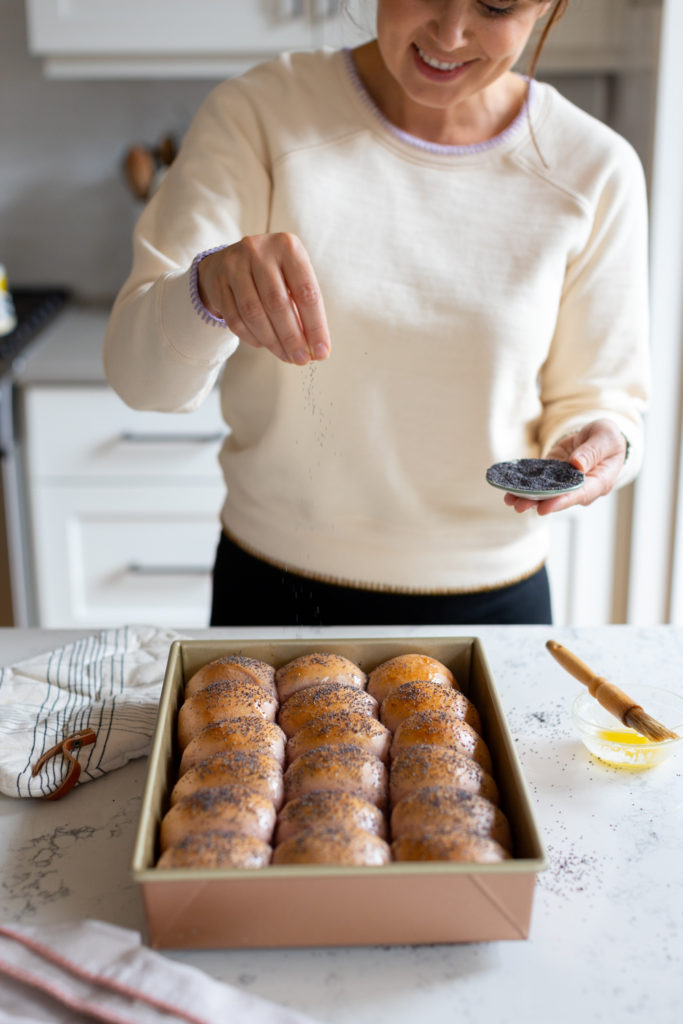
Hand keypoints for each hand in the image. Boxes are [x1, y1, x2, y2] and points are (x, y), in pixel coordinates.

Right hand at [197, 233, 330, 364]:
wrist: (232, 260)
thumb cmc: (274, 274)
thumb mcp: (293, 278)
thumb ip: (304, 308)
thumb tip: (315, 348)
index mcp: (288, 247)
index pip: (306, 292)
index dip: (315, 326)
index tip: (321, 352)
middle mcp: (260, 251)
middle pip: (278, 303)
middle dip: (292, 338)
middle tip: (301, 360)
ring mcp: (235, 265)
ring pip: (254, 313)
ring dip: (272, 341)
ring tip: (286, 356)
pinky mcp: (218, 282)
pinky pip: (235, 319)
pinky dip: (252, 337)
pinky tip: (264, 345)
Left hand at [503, 419, 627, 515]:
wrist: (599, 437)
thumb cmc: (607, 438)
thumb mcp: (605, 438)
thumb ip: (592, 451)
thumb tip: (577, 465)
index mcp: (599, 482)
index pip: (579, 495)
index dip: (561, 502)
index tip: (544, 508)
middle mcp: (581, 487)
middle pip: (559, 498)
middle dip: (539, 502)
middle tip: (519, 507)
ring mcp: (566, 482)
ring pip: (546, 493)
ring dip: (528, 497)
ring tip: (509, 500)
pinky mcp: (554, 475)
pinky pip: (539, 481)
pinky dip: (525, 484)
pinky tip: (510, 488)